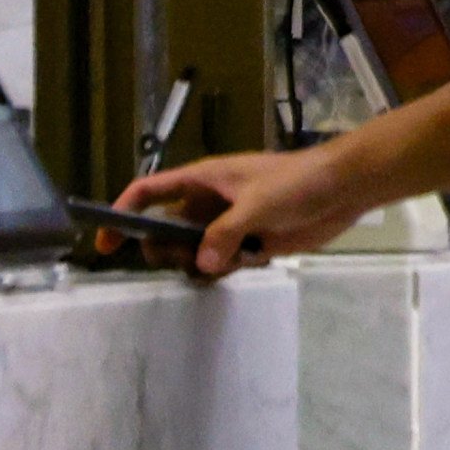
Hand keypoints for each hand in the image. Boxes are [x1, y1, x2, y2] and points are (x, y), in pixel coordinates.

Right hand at [125, 147, 372, 278]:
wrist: (344, 188)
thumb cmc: (298, 182)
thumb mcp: (257, 203)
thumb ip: (225, 234)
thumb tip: (202, 263)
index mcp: (203, 180)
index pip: (148, 192)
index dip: (121, 213)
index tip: (105, 242)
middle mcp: (209, 203)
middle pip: (165, 231)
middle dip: (167, 250)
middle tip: (187, 259)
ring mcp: (229, 223)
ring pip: (193, 252)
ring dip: (200, 263)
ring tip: (226, 260)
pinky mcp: (250, 241)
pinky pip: (221, 262)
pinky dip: (226, 268)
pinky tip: (248, 261)